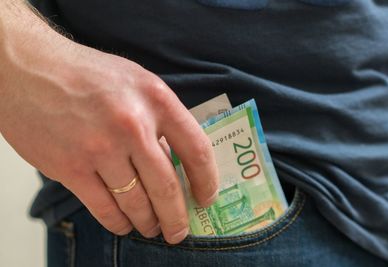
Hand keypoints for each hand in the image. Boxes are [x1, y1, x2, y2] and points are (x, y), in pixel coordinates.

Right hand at [0, 2, 218, 243]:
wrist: (29, 68)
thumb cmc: (86, 74)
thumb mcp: (136, 82)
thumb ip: (159, 118)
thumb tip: (174, 159)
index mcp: (155, 99)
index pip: (196, 149)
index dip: (207, 181)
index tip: (206, 198)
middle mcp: (132, 124)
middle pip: (166, 187)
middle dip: (177, 218)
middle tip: (180, 231)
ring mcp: (100, 148)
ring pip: (136, 203)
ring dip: (148, 223)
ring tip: (152, 228)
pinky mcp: (71, 167)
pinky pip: (104, 208)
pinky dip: (118, 223)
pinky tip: (125, 224)